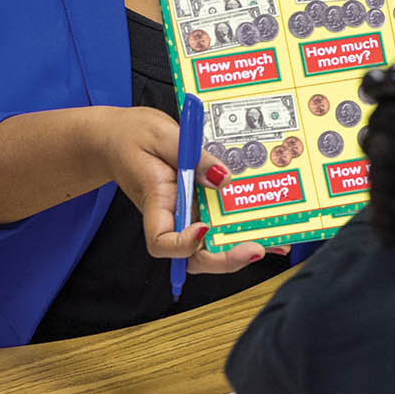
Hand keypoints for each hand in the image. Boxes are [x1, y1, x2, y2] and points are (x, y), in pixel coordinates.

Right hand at [99, 107, 266, 273]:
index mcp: (154, 203)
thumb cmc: (132, 135)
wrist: (117, 137)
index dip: (183, 244)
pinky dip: (243, 228)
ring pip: (211, 247)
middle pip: (194, 256)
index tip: (203, 228)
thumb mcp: (161, 134)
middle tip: (255, 248)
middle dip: (225, 259)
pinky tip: (270, 226)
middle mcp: (171, 217)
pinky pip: (219, 224)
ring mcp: (185, 215)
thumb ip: (192, 156)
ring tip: (277, 241)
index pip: (161, 242)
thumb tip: (223, 178)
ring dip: (242, 247)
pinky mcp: (197, 206)